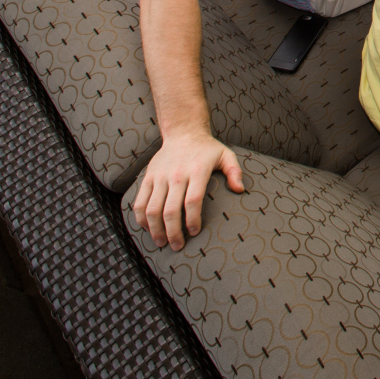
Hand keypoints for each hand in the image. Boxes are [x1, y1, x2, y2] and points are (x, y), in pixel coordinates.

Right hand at [132, 131, 243, 249]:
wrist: (183, 132)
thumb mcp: (226, 155)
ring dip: (155, 230)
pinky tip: (148, 229)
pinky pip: (139, 202)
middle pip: (170, 210)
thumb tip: (240, 190)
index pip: (192, 201)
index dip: (192, 220)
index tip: (194, 232)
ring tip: (161, 242)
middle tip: (177, 246)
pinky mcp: (148, 177)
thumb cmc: (207, 149)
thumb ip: (235, 172)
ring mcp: (159, 176)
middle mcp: (176, 174)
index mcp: (197, 171)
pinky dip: (140, 218)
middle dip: (173, 232)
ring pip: (152, 209)